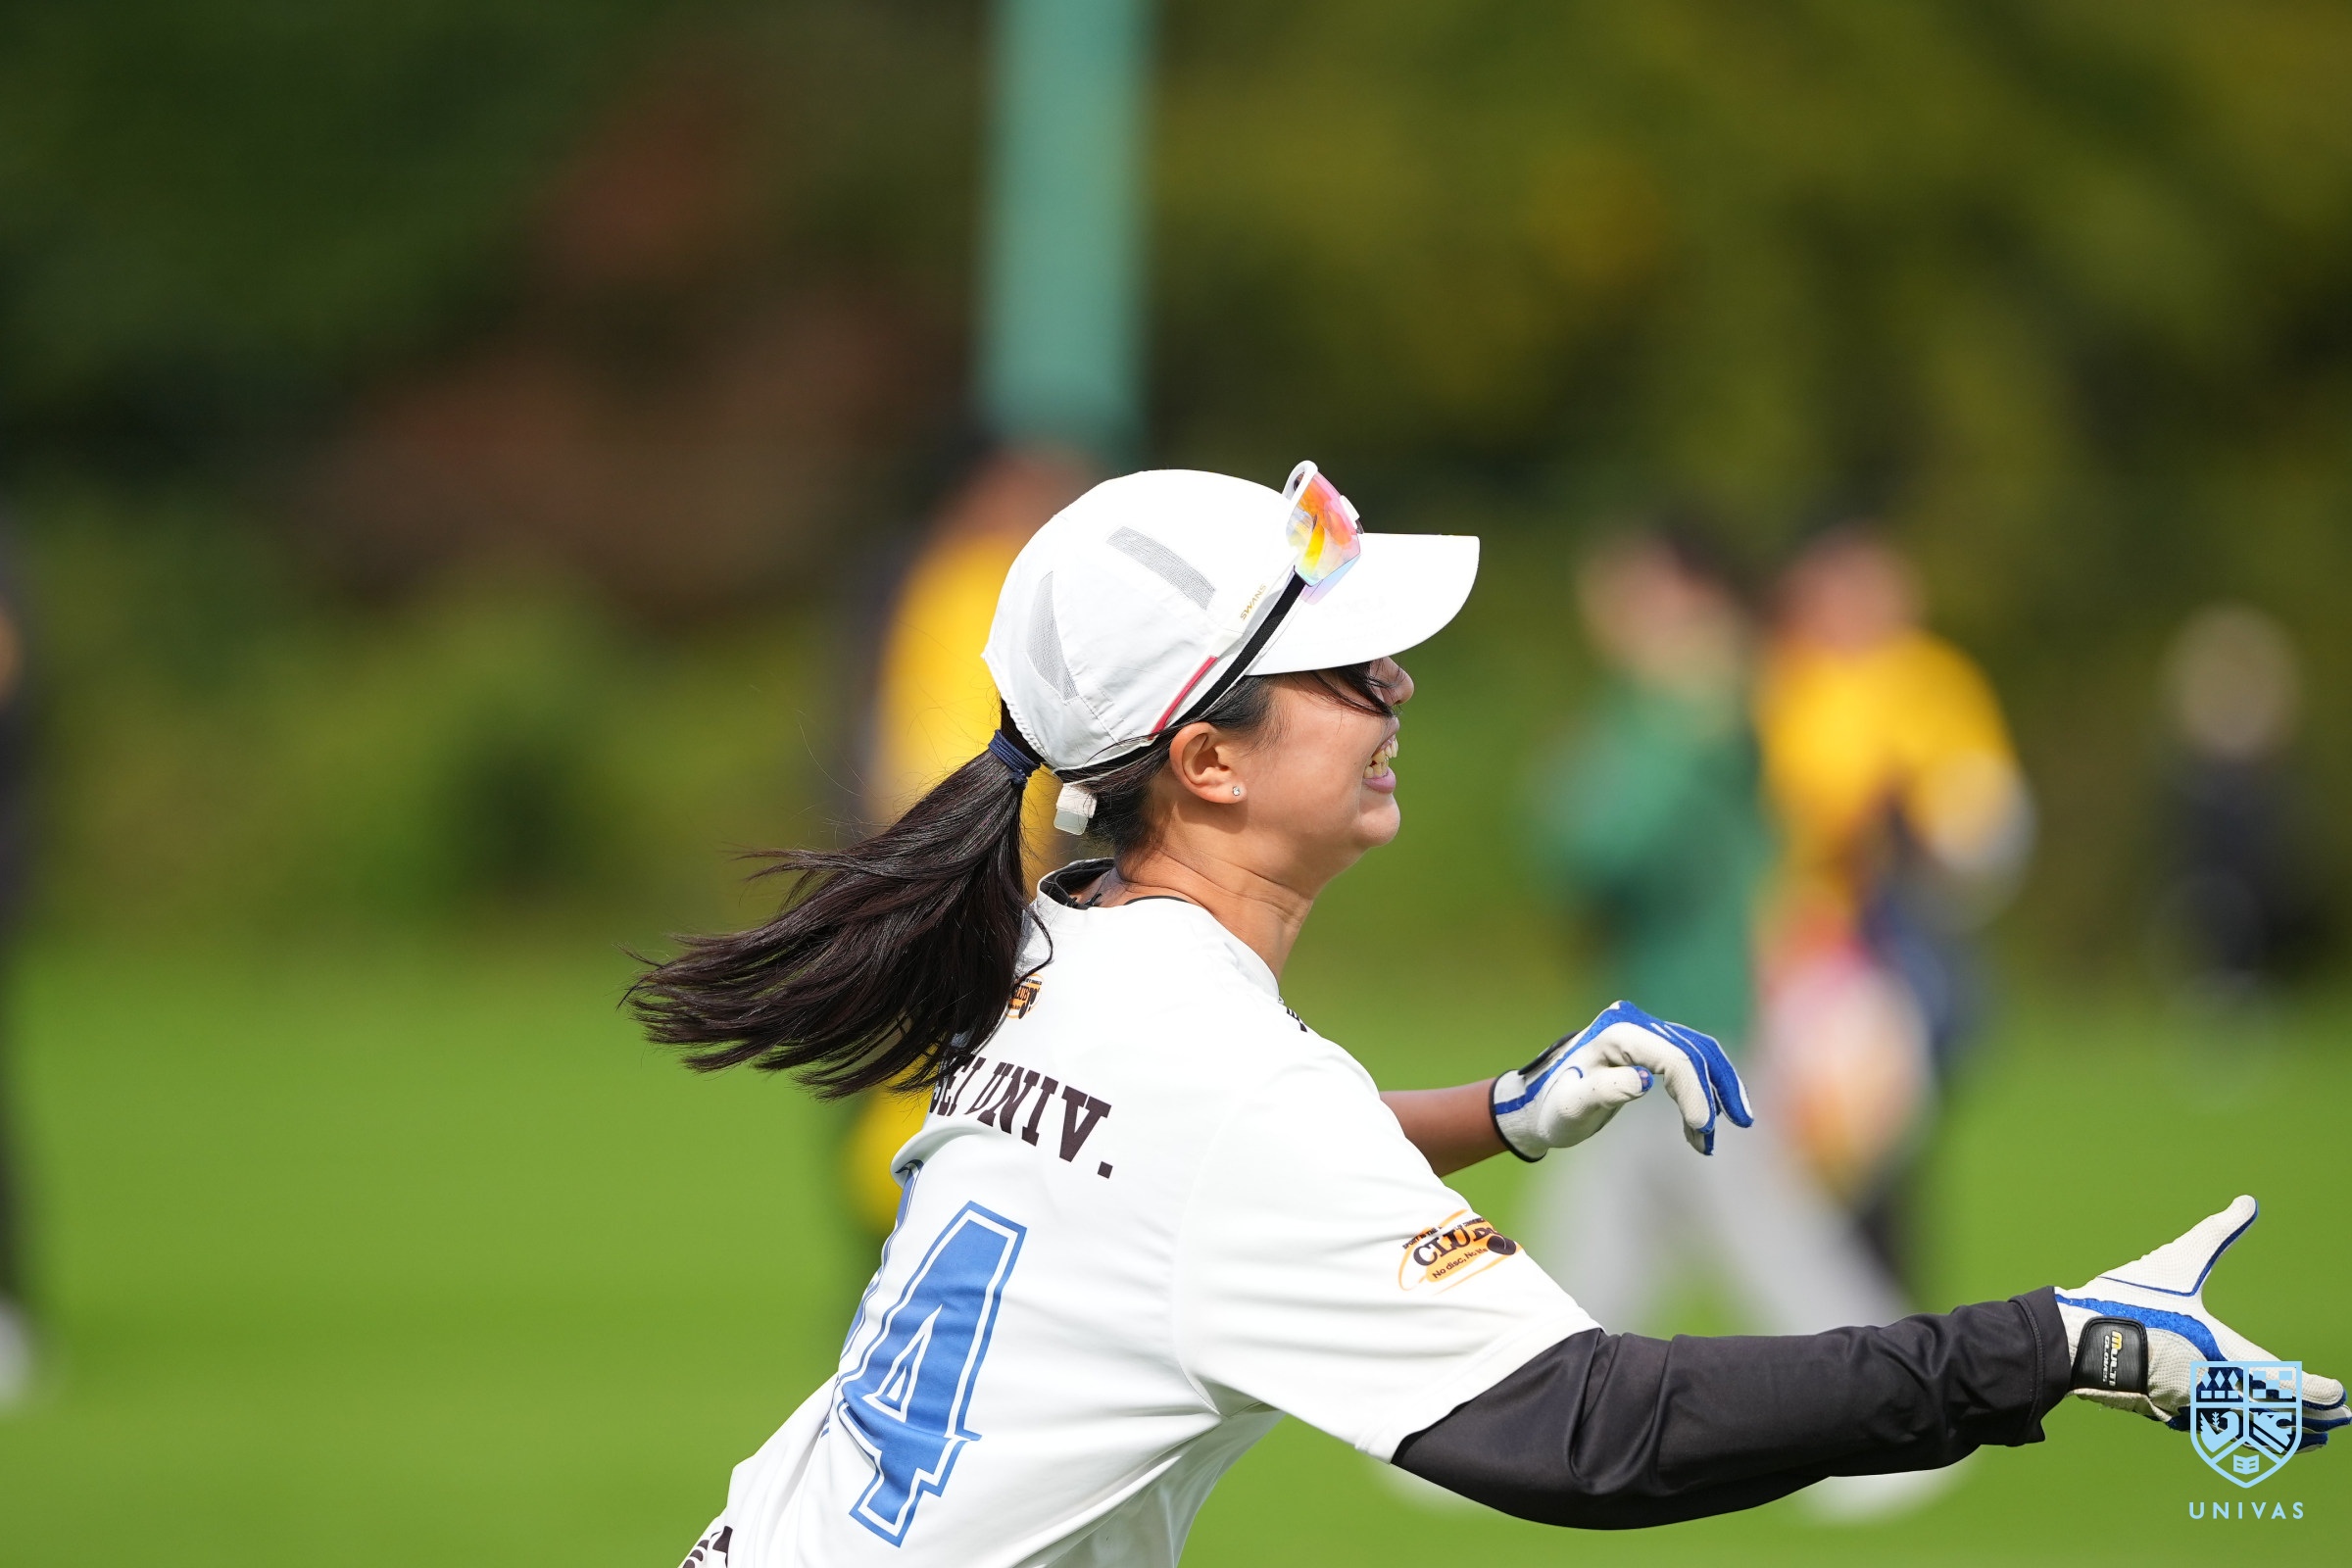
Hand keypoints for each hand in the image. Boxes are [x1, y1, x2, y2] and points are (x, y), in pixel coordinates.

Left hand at [1488, 1000, 1754, 1160]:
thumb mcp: (1572, 1106)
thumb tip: (1645, 1079)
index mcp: (1615, 1033)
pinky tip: (1700, 1128)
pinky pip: (1687, 1062)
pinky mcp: (1649, 1047)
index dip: (1694, 1092)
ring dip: (1715, 1091)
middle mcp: (1633, 1024)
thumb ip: (1604, 1091)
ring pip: (1697, 1053)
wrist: (1539, 1105)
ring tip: (1716, 1135)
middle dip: (1714, 1092)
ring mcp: (1643, 1032)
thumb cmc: (1553, 1109)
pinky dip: (1701, 1092)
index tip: (1703, 1129)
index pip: (1672, 1057)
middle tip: (1720, 1133)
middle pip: (1693, 1050)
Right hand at [2058, 1195, 2347, 1446]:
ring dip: (2284, 1436)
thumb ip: (2215, 1234)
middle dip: (2313, 1421)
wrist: (2071, 1339)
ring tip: (2309, 1440)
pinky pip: (2212, 1428)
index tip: (2340, 1397)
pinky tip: (2242, 1429)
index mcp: (2219, 1352)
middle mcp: (2211, 1386)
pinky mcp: (2161, 1413)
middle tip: (2340, 1424)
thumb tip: (2247, 1202)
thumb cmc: (2126, 1300)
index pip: (2281, 1379)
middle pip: (2274, 1414)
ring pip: (2247, 1428)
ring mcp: (2186, 1405)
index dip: (2314, 1391)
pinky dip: (2240, 1433)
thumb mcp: (2176, 1262)